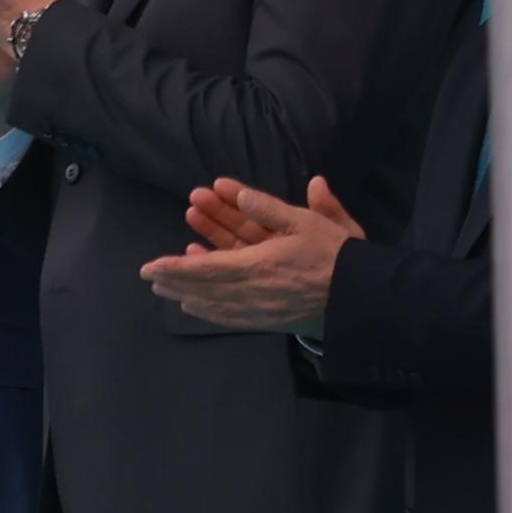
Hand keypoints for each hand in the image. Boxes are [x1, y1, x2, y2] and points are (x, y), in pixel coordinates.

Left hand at [146, 172, 364, 333]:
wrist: (363, 298)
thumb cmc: (335, 255)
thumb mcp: (306, 222)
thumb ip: (269, 208)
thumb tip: (240, 192)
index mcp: (257, 265)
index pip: (205, 267)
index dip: (175, 267)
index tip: (149, 266)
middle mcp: (252, 291)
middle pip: (203, 287)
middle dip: (174, 280)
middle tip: (148, 275)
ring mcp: (259, 310)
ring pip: (213, 303)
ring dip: (185, 294)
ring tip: (164, 288)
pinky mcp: (268, 321)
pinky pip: (230, 318)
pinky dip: (208, 311)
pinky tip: (194, 306)